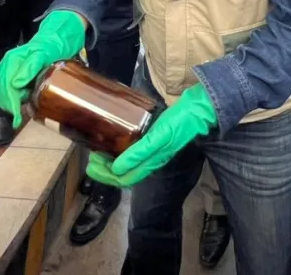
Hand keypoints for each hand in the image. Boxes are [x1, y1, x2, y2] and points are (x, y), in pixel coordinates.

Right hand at [0, 10, 86, 127]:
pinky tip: (24, 102)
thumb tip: (15, 84)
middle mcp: (9, 65)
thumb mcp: (45, 53)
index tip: (17, 117)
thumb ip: (30, 66)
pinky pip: (10, 90)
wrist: (59, 36)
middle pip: (2, 91)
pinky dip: (15, 99)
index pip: (6, 86)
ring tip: (22, 110)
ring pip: (4, 92)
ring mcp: (12, 70)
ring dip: (11, 103)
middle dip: (10, 106)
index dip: (11, 103)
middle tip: (20, 117)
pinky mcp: (17, 74)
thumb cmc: (53, 44)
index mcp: (13, 61)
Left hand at [88, 82, 216, 186]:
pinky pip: (134, 149)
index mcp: (151, 162)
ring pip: (128, 162)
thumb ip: (139, 153)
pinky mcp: (155, 138)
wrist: (199, 110)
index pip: (124, 179)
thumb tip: (117, 168)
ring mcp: (153, 149)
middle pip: (124, 173)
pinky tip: (117, 140)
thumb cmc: (179, 124)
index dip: (106, 176)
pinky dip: (121, 149)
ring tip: (99, 151)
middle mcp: (151, 159)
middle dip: (105, 170)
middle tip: (91, 159)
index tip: (91, 166)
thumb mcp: (157, 138)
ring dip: (112, 160)